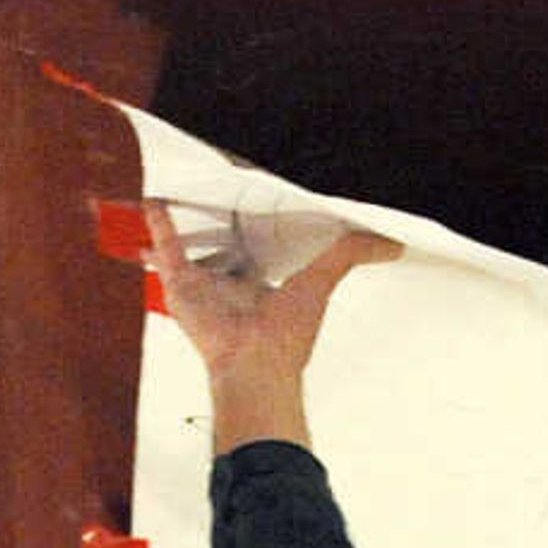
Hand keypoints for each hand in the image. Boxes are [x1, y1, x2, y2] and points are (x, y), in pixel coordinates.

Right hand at [143, 198, 400, 451]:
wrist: (254, 363)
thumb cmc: (287, 335)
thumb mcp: (324, 280)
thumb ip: (352, 255)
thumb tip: (393, 244)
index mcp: (261, 286)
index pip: (259, 247)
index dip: (260, 222)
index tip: (261, 195)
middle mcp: (229, 285)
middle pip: (221, 243)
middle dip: (217, 218)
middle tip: (214, 184)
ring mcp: (202, 286)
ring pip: (190, 244)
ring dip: (183, 219)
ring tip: (177, 187)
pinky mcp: (179, 284)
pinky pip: (166, 248)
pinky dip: (158, 224)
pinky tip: (154, 198)